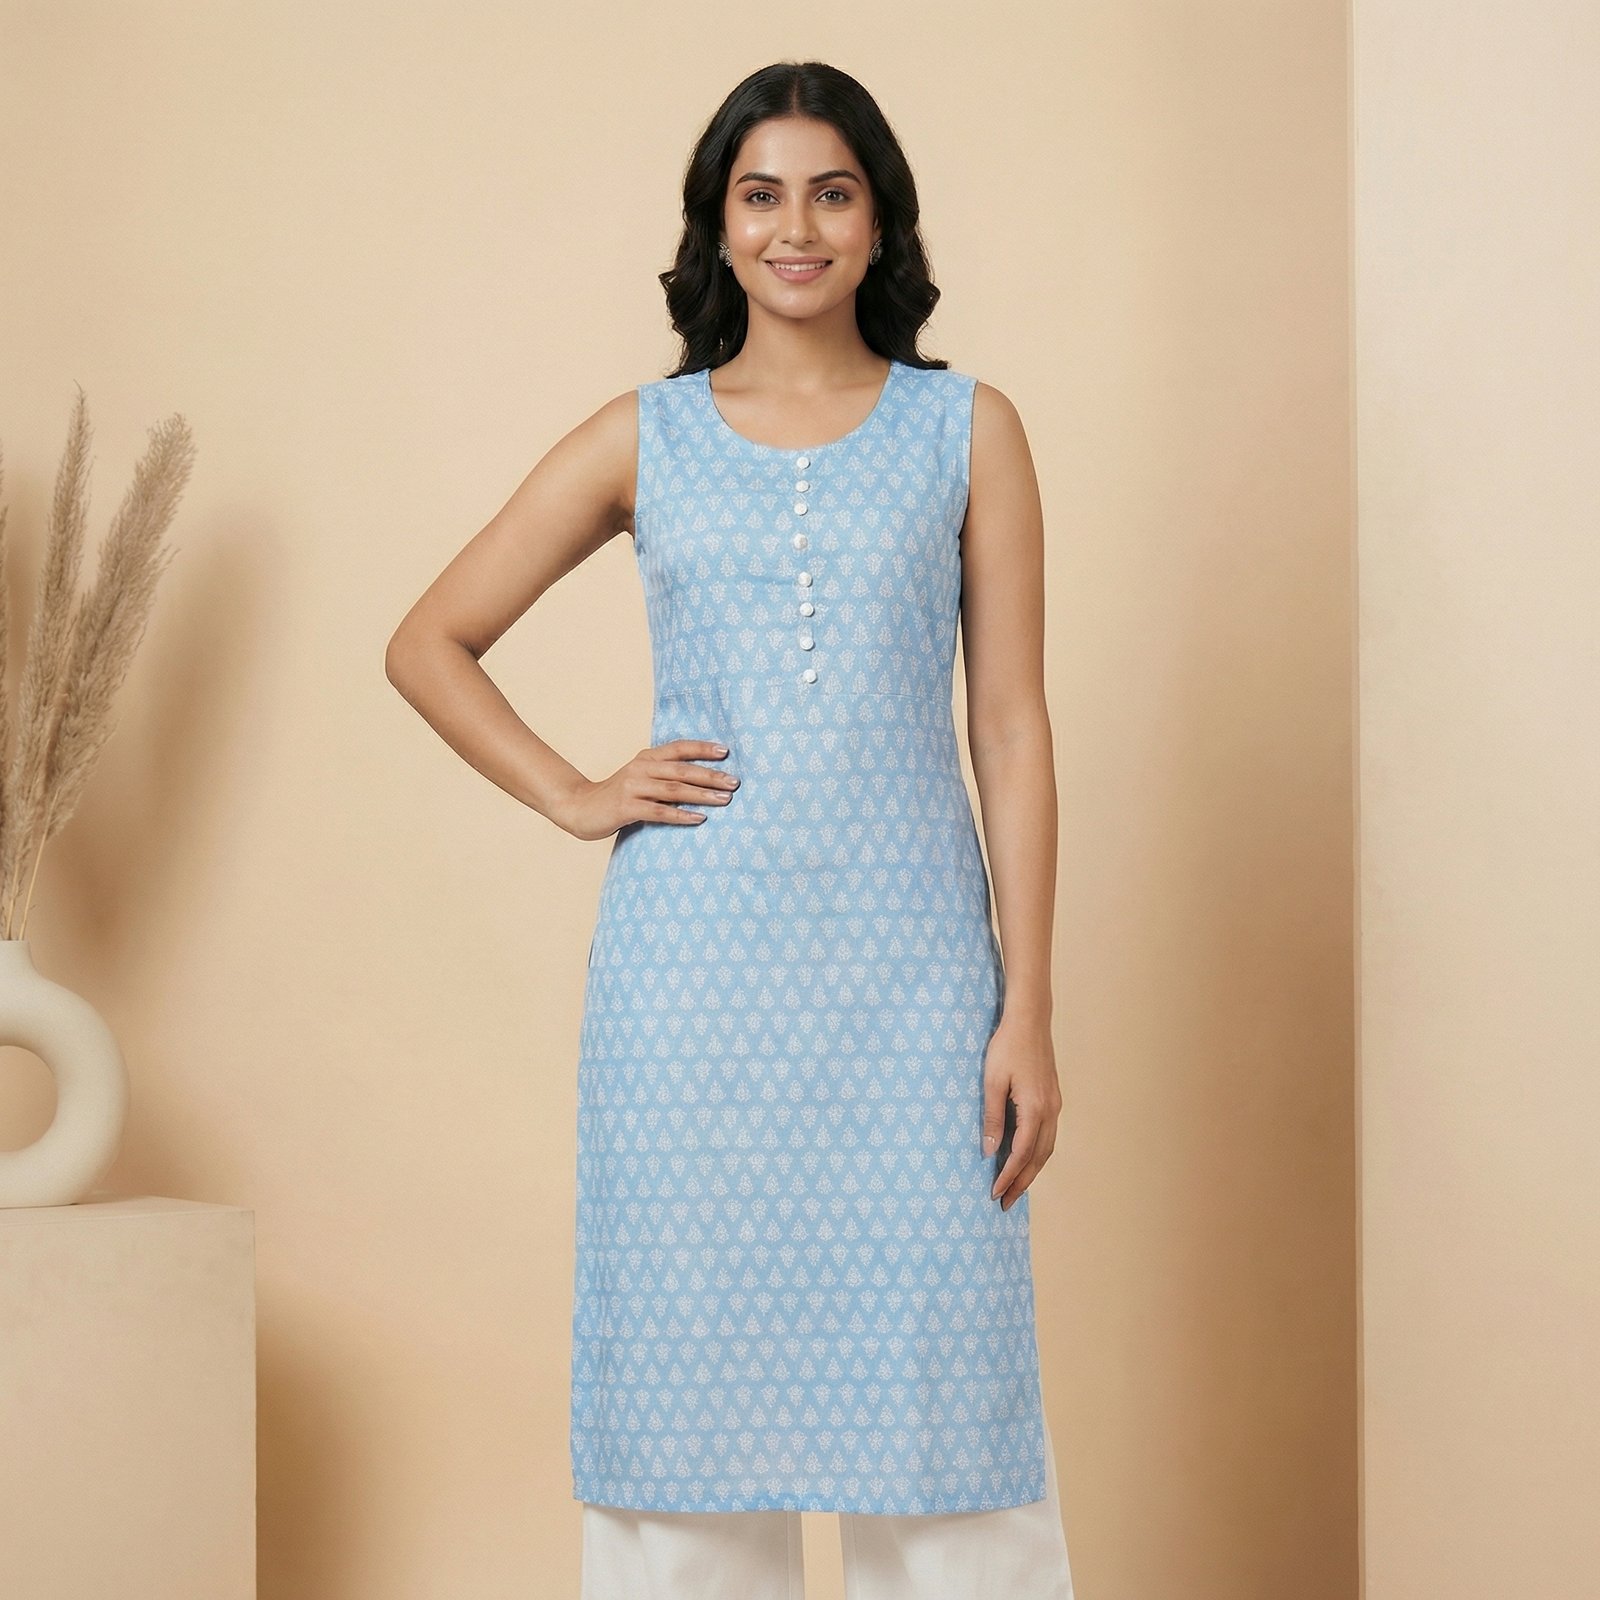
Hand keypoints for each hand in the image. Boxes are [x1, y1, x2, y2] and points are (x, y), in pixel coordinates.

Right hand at [553, 739, 738, 840]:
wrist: (579, 808)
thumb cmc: (616, 796)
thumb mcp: (639, 778)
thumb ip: (662, 775)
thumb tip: (700, 779)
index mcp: (646, 758)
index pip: (679, 748)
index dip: (702, 748)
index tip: (727, 751)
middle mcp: (640, 768)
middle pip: (682, 770)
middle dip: (711, 776)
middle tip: (735, 782)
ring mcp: (632, 787)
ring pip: (674, 790)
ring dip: (702, 795)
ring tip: (724, 800)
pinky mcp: (626, 807)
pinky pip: (659, 812)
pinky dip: (681, 815)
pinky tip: (700, 818)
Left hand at [982, 1013, 1062, 1210]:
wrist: (1029, 1020)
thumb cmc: (1007, 1047)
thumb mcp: (992, 1082)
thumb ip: (992, 1118)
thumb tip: (990, 1150)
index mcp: (1035, 1108)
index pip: (1022, 1153)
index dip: (1009, 1176)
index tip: (995, 1193)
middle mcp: (1050, 1110)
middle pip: (1039, 1158)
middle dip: (1022, 1182)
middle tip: (1006, 1203)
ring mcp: (1054, 1105)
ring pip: (1047, 1148)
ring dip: (1031, 1170)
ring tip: (1015, 1188)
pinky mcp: (1053, 1098)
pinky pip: (1048, 1135)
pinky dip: (1037, 1154)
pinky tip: (1025, 1158)